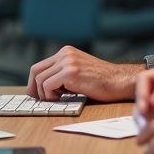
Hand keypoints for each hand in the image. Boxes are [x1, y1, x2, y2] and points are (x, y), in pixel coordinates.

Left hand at [27, 46, 142, 101]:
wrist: (119, 81)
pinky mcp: (70, 72)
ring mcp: (68, 62)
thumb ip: (63, 73)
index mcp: (66, 52)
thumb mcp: (79, 71)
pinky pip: (48, 85)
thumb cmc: (102, 81)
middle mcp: (65, 54)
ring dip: (45, 94)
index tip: (37, 94)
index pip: (40, 66)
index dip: (35, 82)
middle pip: (36, 71)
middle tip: (40, 100)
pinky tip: (63, 98)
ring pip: (40, 79)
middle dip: (34, 89)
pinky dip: (51, 96)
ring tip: (60, 98)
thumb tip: (44, 87)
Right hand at [135, 59, 153, 118]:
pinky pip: (151, 96)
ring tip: (146, 127)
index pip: (153, 81)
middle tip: (142, 122)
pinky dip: (149, 110)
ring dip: (142, 108)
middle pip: (144, 81)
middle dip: (139, 101)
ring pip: (145, 89)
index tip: (147, 117)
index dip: (145, 99)